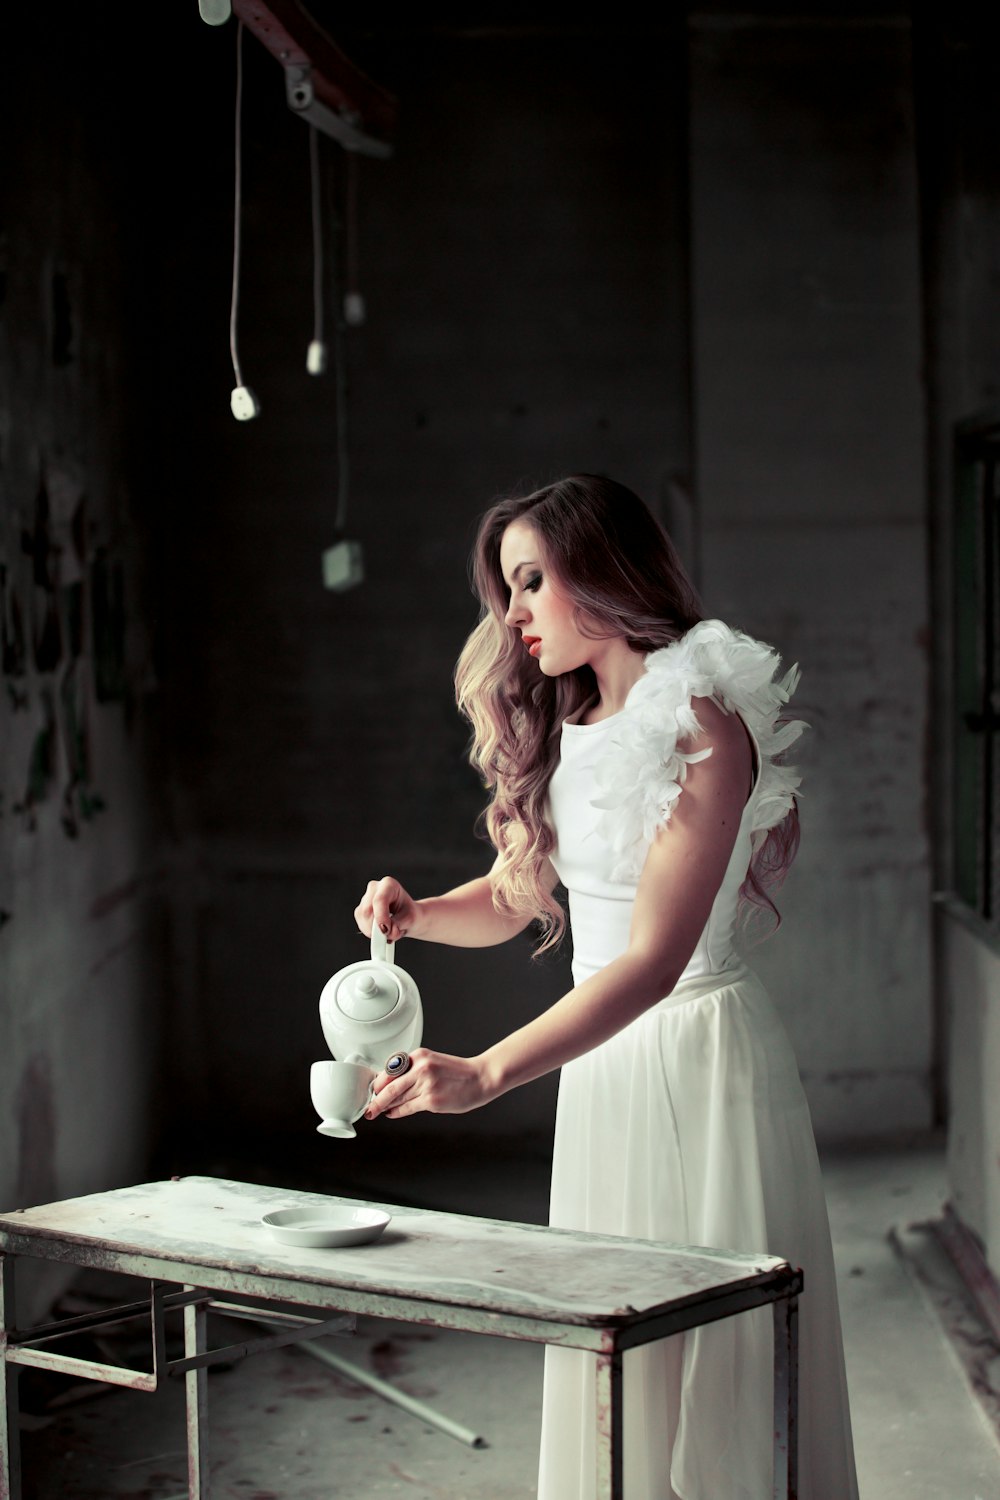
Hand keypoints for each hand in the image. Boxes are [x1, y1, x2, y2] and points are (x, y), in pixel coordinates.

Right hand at [355, 876, 418, 942]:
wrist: (408, 917)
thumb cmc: (410, 914)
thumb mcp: (410, 919)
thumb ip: (398, 925)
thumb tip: (387, 932)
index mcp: (389, 884)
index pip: (379, 900)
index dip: (380, 917)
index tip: (386, 931)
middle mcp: (374, 888)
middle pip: (367, 911)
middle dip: (377, 928)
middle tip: (389, 936)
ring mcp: (365, 899)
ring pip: (363, 919)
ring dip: (375, 932)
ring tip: (390, 932)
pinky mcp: (360, 912)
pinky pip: (362, 925)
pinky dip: (372, 933)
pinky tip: (382, 932)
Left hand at [364, 1048, 497, 1120]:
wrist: (481, 1077)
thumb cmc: (458, 1072)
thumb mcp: (432, 1062)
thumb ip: (412, 1070)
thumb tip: (390, 1085)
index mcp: (419, 1056)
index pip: (388, 1071)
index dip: (377, 1083)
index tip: (372, 1091)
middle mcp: (419, 1068)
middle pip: (388, 1087)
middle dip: (375, 1099)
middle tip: (368, 1108)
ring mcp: (425, 1085)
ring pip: (396, 1099)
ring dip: (385, 1107)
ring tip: (379, 1111)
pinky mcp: (431, 1101)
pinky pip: (406, 1108)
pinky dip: (396, 1112)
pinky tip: (392, 1114)